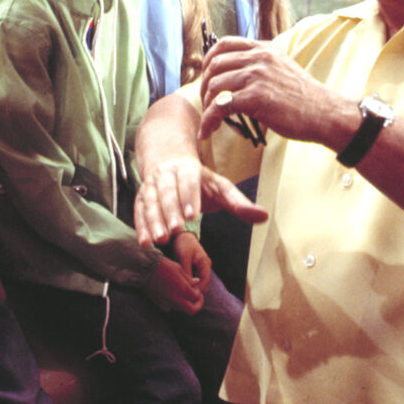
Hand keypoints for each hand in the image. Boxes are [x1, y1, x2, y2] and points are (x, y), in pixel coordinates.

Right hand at [134, 155, 266, 246]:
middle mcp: (166, 174)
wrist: (168, 161)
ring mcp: (151, 184)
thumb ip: (240, 204)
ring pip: (150, 201)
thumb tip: (264, 216)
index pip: (188, 180)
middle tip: (175, 231)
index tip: (193, 215)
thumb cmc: (200, 181)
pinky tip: (144, 243)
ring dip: (153, 221)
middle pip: (166, 191)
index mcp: (188, 168)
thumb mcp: (221, 188)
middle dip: (170, 211)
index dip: (189, 196)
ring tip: (159, 240)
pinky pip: (138, 210)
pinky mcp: (141, 196)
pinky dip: (140, 226)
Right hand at [143, 256, 203, 314]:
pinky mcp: (159, 303)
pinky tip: (172, 294)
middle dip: (197, 305)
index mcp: (182, 289)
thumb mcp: (179, 269)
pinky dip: (174, 304)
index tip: (197, 288)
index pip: (196, 298)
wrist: (145, 268)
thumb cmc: (163, 265)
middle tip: (196, 297)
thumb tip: (197, 282)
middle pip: (192, 310)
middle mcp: (175, 299)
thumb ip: (189, 279)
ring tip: (184, 293)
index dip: (199, 294)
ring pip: (181, 309)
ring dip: (186, 304)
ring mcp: (167, 303)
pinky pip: (170, 307)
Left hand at [172, 231, 211, 293]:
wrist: (182, 235)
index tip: (191, 296)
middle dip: (197, 290)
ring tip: (185, 295)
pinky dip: (191, 283)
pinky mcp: (196, 267)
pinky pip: (195, 278)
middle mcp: (205, 266)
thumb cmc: (184, 244)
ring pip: (199, 281)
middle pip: (203, 283)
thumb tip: (188, 284)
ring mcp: (202, 267)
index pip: (205, 280)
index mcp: (205, 263)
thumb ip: (187, 270)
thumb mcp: (184, 257)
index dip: (199, 290)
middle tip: (187, 298)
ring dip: (194, 287)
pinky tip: (184, 288)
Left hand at [199, 37, 349, 144]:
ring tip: (209, 121)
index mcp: (264, 49)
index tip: (206, 75)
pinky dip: (209, 120)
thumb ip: (261, 66)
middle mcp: (259, 58)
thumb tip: (235, 76)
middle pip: (215, 64)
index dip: (209, 59)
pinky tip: (208, 131)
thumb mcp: (282, 69)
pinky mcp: (255, 97)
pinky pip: (220, 106)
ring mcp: (256, 76)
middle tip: (206, 103)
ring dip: (206, 106)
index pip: (225, 43)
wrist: (325, 113)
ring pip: (214, 86)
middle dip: (204, 86)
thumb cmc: (304, 98)